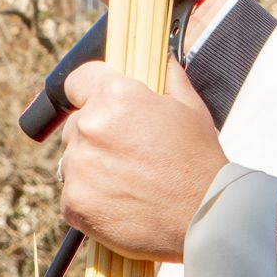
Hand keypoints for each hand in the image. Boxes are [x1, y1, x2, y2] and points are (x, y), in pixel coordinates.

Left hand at [57, 61, 226, 260]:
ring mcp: (78, 168)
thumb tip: (160, 58)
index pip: (77, 81)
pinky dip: (91, 198)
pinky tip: (121, 201)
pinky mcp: (73, 203)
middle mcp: (89, 128)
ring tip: (129, 180)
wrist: (203, 219)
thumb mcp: (190, 108)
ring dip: (92, 167)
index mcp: (115, 97)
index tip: (99, 102)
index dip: (90, 90)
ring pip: (73, 160)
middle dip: (96, 134)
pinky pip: (72, 194)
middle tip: (129, 152)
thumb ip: (168, 77)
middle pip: (76, 123)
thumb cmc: (199, 161)